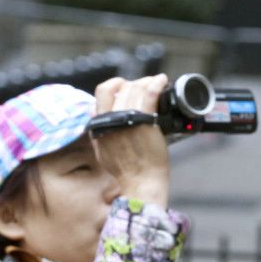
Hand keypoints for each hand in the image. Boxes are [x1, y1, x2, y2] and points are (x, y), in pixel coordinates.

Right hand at [91, 73, 170, 207]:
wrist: (140, 180)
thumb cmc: (125, 170)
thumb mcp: (102, 150)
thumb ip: (99, 131)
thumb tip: (98, 115)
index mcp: (100, 124)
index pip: (101, 92)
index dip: (114, 85)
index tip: (124, 87)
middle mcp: (111, 119)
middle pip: (120, 88)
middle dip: (133, 83)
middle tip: (144, 86)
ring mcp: (128, 118)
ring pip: (135, 88)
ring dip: (147, 82)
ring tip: (156, 83)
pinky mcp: (146, 120)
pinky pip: (150, 93)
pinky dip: (156, 83)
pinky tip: (162, 81)